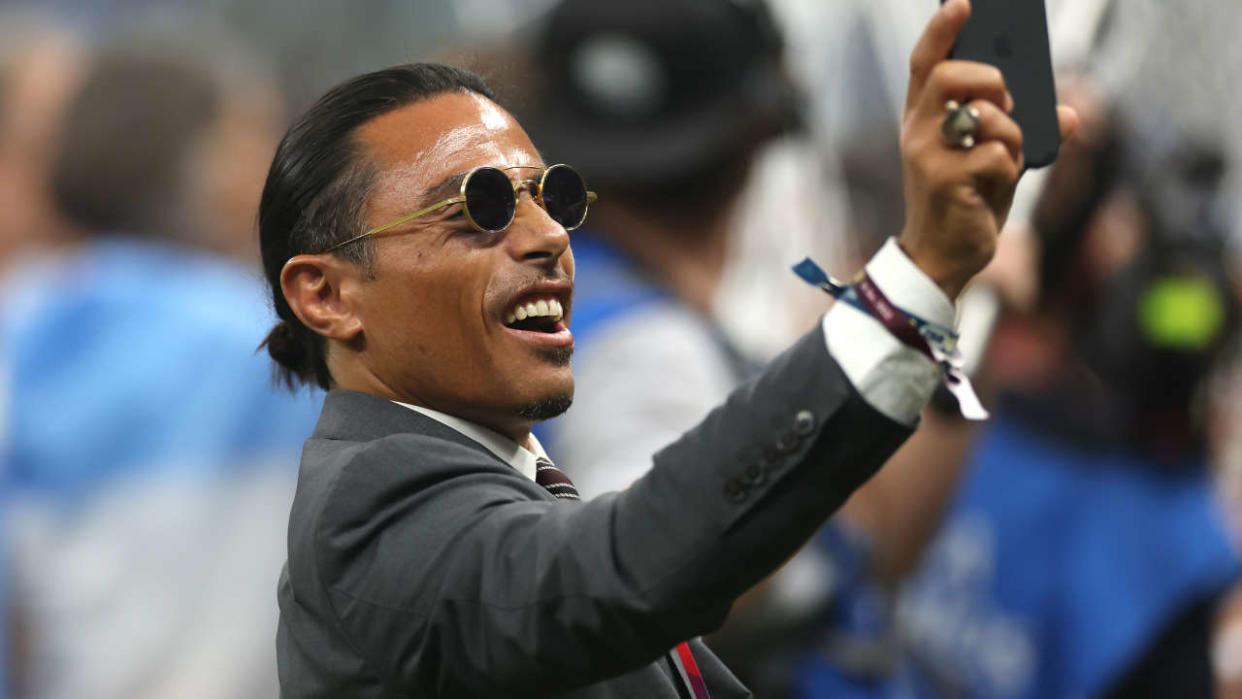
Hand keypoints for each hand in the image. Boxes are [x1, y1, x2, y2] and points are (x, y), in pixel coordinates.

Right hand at [897, 0, 1078, 298]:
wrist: (944, 258)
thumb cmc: (965, 203)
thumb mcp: (994, 159)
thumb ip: (1020, 131)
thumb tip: (1069, 112)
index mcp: (923, 119)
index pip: (924, 63)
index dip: (941, 30)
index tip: (963, 2)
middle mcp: (918, 131)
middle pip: (949, 76)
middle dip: (988, 78)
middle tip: (1005, 97)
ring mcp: (928, 156)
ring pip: (986, 116)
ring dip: (1012, 135)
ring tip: (1005, 160)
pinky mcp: (945, 181)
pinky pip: (998, 154)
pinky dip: (1010, 169)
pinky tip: (995, 188)